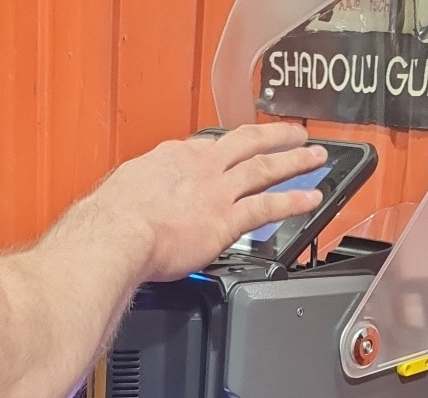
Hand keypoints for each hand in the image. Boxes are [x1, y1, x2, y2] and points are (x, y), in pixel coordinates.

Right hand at [95, 123, 327, 282]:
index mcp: (173, 157)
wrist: (118, 234)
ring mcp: (217, 191)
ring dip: (294, 161)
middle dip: (274, 136)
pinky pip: (268, 207)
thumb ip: (141, 194)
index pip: (209, 147)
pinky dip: (293, 202)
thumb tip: (136, 205)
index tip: (240, 145)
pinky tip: (312, 200)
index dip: (228, 147)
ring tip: (315, 157)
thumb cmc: (112, 220)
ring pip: (264, 168)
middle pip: (246, 143)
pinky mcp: (227, 219)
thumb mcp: (124, 192)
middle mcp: (200, 167)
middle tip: (295, 133)